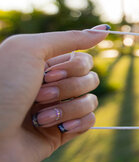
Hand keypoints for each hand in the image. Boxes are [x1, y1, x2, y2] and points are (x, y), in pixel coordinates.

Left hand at [0, 26, 108, 161]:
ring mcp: (56, 109)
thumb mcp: (29, 50)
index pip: (82, 58)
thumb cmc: (0, 90)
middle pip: (90, 78)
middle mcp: (50, 85)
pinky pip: (89, 122)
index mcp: (41, 64)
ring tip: (39, 118)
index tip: (47, 74)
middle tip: (39, 95)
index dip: (74, 66)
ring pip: (90, 100)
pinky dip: (76, 123)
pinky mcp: (60, 133)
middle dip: (69, 88)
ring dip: (68, 109)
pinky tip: (56, 128)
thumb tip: (104, 29)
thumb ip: (70, 38)